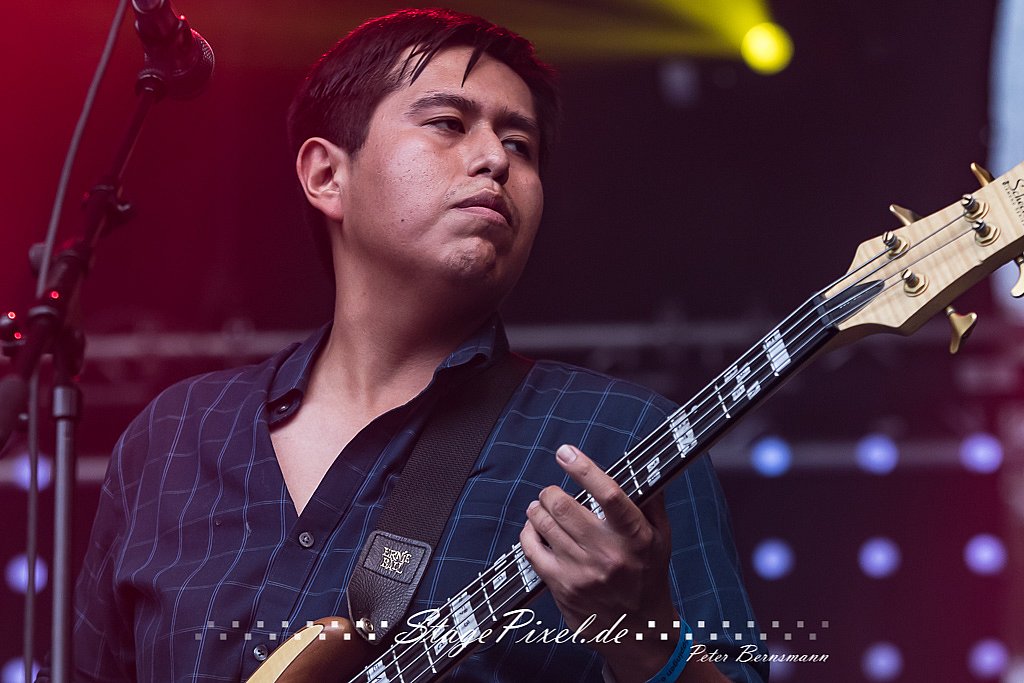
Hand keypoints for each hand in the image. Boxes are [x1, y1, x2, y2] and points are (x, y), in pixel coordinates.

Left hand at [519, 444, 677, 682]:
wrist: (638, 630)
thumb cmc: (648, 576)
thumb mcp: (661, 539)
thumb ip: (651, 502)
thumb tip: (643, 468)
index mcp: (635, 537)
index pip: (609, 494)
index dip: (584, 469)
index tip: (566, 453)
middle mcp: (608, 554)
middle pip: (564, 507)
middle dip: (551, 492)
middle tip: (551, 491)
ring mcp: (582, 572)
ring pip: (544, 525)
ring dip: (537, 509)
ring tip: (540, 507)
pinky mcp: (561, 587)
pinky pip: (532, 550)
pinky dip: (528, 533)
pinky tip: (534, 529)